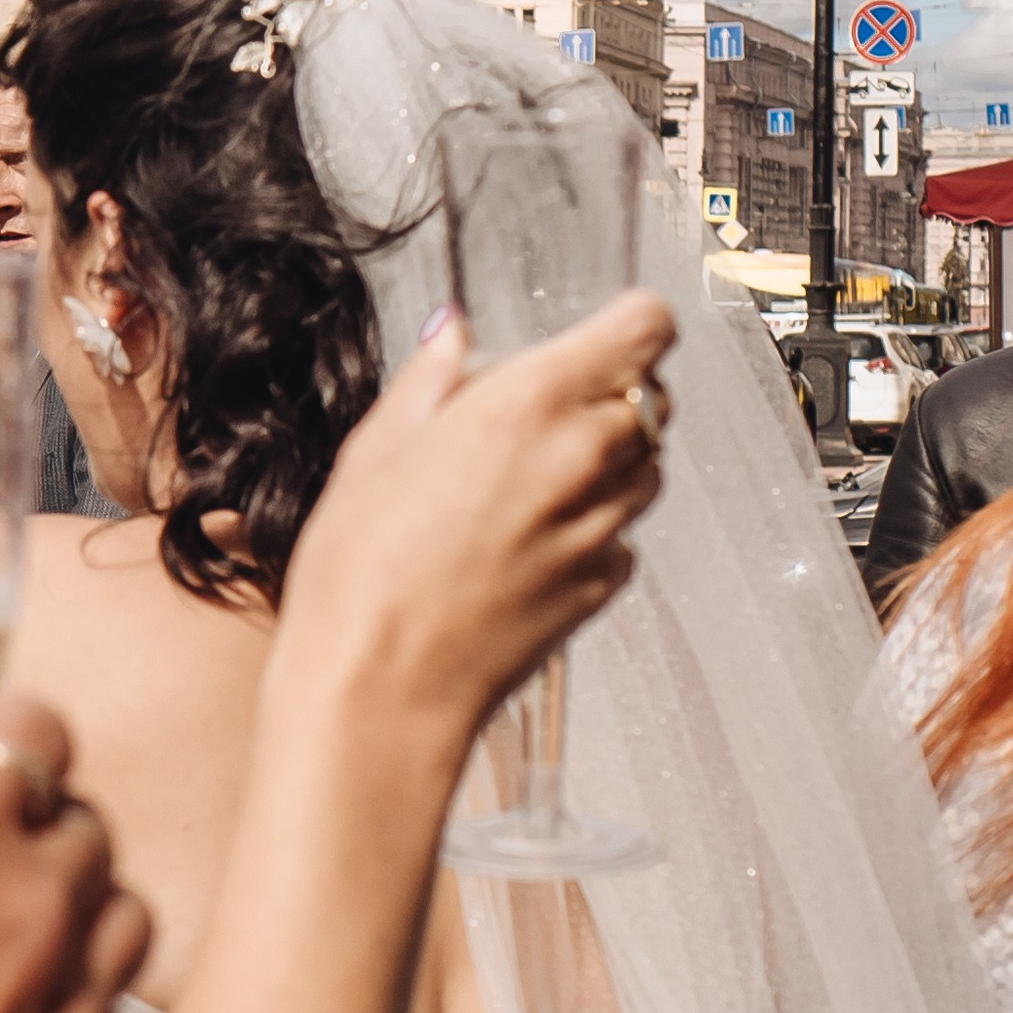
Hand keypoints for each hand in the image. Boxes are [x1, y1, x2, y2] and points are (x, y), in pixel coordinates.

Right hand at [0, 696, 149, 1012]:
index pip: (36, 728)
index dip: (5, 751)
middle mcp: (36, 900)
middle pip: (84, 822)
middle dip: (33, 840)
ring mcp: (80, 994)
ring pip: (123, 910)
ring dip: (73, 919)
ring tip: (3, 960)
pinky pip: (111, 1010)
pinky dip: (73, 1012)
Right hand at [274, 289, 673, 762]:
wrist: (382, 691)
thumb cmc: (363, 578)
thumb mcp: (374, 450)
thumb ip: (431, 380)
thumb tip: (451, 335)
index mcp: (531, 404)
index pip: (644, 326)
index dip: (628, 321)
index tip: (604, 327)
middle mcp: (583, 461)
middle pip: (649, 396)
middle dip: (606, 392)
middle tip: (535, 411)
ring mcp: (602, 529)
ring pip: (647, 466)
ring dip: (607, 458)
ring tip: (524, 479)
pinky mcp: (603, 587)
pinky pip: (622, 535)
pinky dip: (592, 525)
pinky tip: (523, 540)